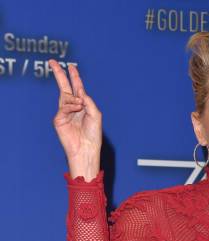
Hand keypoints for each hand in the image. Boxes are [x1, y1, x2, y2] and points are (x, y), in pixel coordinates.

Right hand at [49, 60, 101, 179]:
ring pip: (65, 96)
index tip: (71, 66)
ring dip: (74, 98)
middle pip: (64, 87)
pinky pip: (64, 106)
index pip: (77, 88)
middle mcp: (73, 108)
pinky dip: (71, 106)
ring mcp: (64, 113)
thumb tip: (79, 92)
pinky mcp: (58, 120)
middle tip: (53, 62)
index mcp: (82, 106)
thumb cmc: (93, 135)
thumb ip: (88, 101)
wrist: (86, 149)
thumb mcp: (96, 115)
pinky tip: (77, 108)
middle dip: (60, 74)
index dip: (74, 77)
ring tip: (80, 106)